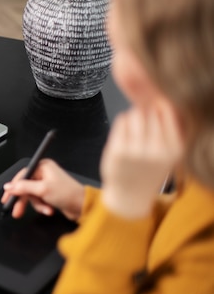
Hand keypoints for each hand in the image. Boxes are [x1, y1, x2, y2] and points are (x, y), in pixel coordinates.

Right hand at [1, 159, 85, 220]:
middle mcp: (44, 173)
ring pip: (32, 196)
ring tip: (46, 209)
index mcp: (43, 166)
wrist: (83, 206)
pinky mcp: (50, 193)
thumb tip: (9, 186)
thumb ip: (23, 187)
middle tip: (17, 211)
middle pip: (26, 187)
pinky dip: (42, 206)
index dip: (13, 187)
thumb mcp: (42, 189)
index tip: (7, 198)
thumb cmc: (68, 194)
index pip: (22, 175)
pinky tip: (49, 209)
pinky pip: (39, 200)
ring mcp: (47, 183)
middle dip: (24, 200)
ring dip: (37, 205)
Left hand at [100, 100, 183, 218]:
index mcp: (175, 149)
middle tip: (144, 121)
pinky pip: (121, 121)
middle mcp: (157, 150)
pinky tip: (125, 130)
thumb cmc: (150, 169)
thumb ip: (169, 128)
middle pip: (151, 111)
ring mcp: (136, 150)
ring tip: (135, 126)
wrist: (130, 195)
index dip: (161, 107)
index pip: (169, 111)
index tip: (157, 109)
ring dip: (134, 115)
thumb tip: (163, 98)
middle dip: (146, 112)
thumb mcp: (168, 152)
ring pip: (135, 114)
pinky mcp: (117, 150)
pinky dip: (123, 121)